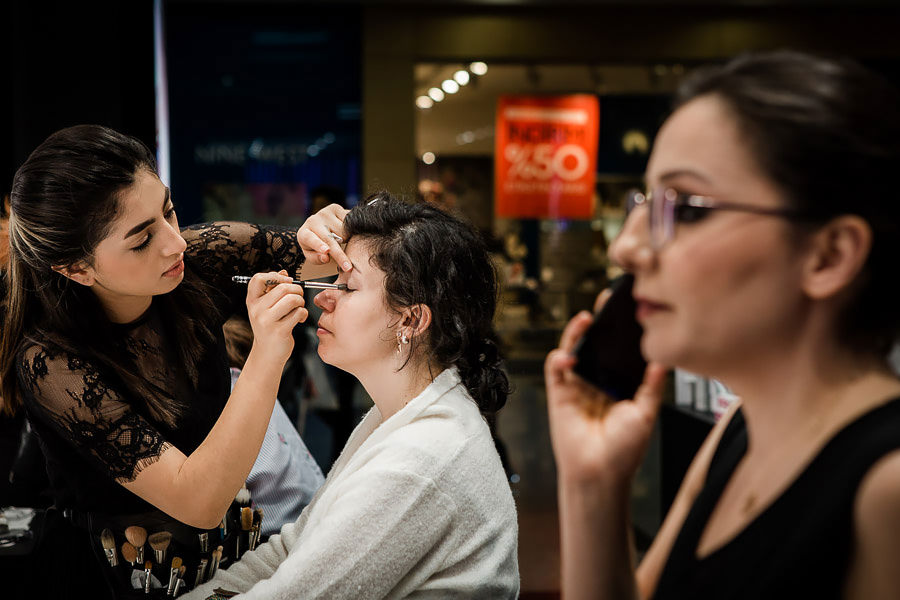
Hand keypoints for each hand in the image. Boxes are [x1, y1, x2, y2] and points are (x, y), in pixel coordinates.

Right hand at [244, 270, 307, 364]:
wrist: (268, 353)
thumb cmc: (270, 327)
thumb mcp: (265, 307)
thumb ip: (273, 289)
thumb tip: (284, 273)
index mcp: (252, 301)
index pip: (258, 279)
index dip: (275, 276)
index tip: (286, 281)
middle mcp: (257, 310)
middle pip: (282, 287)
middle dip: (297, 289)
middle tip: (299, 296)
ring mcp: (267, 321)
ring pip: (292, 300)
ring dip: (301, 301)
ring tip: (299, 308)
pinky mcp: (279, 331)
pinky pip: (299, 313)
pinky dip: (304, 314)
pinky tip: (300, 319)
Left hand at [296, 203, 350, 271]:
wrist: (320, 226)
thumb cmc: (315, 245)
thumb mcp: (312, 255)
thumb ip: (317, 259)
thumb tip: (326, 257)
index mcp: (303, 233)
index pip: (311, 239)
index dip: (319, 245)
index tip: (326, 251)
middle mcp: (313, 221)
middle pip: (329, 238)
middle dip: (340, 254)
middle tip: (348, 267)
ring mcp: (324, 213)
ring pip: (343, 231)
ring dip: (346, 240)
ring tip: (341, 240)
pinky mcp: (335, 207)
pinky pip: (348, 222)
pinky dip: (350, 230)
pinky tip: (345, 231)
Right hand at [545, 304, 666, 487]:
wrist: (601, 474)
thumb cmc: (624, 450)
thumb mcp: (646, 413)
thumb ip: (652, 385)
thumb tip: (664, 360)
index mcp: (619, 383)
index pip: (619, 349)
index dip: (623, 329)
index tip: (631, 308)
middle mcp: (598, 380)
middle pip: (596, 343)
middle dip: (600, 321)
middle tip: (606, 300)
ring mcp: (578, 385)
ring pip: (574, 350)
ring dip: (576, 333)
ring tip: (586, 319)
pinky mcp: (560, 394)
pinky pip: (556, 369)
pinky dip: (560, 359)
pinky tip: (569, 357)